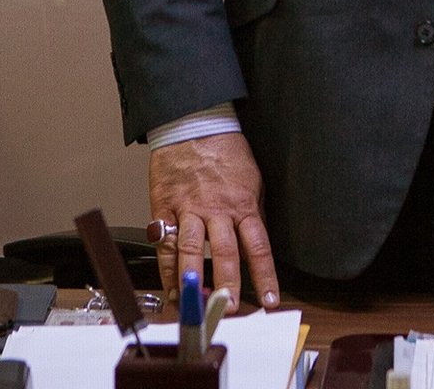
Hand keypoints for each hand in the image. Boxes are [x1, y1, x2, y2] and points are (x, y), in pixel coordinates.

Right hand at [149, 133, 279, 311]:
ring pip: (192, 252)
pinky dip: (166, 270)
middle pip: (225, 252)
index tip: (269, 299)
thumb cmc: (225, 150)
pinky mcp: (164, 209)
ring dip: (195, 282)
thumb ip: (252, 212)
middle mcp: (216, 209)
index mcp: (242, 203)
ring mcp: (188, 210)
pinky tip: (171, 289)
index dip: (264, 274)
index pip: (258, 245)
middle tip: (231, 309)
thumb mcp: (252, 178)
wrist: (193, 124)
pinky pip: (164, 244)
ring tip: (197, 306)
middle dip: (228, 284)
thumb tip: (256, 244)